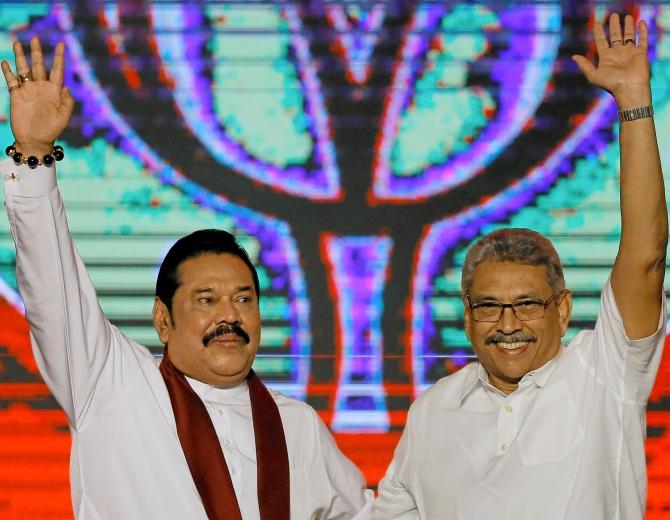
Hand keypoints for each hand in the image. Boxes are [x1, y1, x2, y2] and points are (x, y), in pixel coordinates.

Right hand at [1, 37, 73, 155]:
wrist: (35, 140)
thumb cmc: (52, 130)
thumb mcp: (63, 117)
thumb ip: (67, 102)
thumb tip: (66, 86)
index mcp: (54, 91)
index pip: (58, 70)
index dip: (60, 57)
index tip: (61, 43)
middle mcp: (41, 88)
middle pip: (39, 65)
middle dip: (37, 52)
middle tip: (35, 38)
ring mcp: (28, 90)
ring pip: (23, 69)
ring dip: (21, 56)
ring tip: (17, 43)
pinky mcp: (16, 96)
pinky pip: (11, 80)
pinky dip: (7, 71)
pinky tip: (5, 62)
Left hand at [572, 13, 649, 107]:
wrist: (629, 88)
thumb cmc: (611, 84)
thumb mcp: (594, 75)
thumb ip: (585, 65)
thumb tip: (574, 56)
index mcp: (606, 57)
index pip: (601, 41)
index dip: (599, 32)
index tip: (597, 22)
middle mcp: (617, 53)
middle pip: (615, 36)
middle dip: (614, 25)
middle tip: (613, 15)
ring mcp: (629, 53)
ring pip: (629, 36)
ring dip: (628, 26)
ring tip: (626, 16)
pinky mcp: (640, 53)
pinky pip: (642, 39)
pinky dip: (642, 31)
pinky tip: (641, 22)